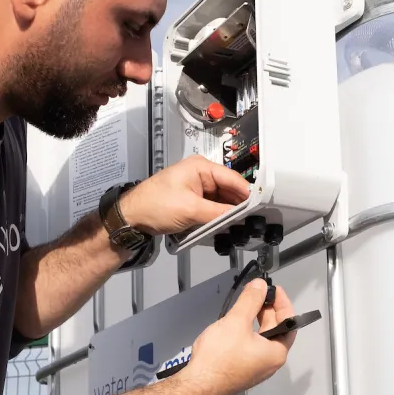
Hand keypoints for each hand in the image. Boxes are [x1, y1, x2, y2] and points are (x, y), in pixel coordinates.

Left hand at [116, 156, 250, 236]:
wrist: (131, 217)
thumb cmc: (156, 205)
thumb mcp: (190, 209)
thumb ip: (218, 213)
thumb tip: (239, 217)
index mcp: (200, 167)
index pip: (233, 178)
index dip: (247, 193)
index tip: (261, 207)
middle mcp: (201, 175)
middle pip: (228, 190)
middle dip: (238, 205)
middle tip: (252, 221)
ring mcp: (196, 189)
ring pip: (221, 201)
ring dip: (228, 213)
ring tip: (240, 226)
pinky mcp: (192, 202)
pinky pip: (211, 208)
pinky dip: (217, 217)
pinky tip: (225, 227)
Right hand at [178, 279, 296, 394]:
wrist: (197, 386)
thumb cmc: (219, 357)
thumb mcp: (237, 322)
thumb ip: (250, 301)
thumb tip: (260, 286)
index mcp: (276, 353)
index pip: (290, 323)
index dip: (283, 303)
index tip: (273, 290)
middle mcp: (269, 363)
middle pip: (275, 331)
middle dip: (267, 310)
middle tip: (256, 295)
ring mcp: (254, 369)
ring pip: (261, 339)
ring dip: (255, 321)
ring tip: (244, 307)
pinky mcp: (240, 371)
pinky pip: (249, 348)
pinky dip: (246, 333)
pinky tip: (232, 326)